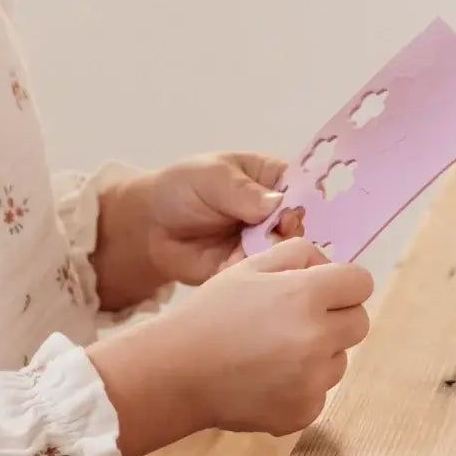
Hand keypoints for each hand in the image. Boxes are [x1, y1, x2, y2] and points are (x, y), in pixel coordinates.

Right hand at [88, 238, 373, 455]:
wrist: (177, 372)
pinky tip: (266, 380)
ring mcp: (313, 380)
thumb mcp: (249, 268)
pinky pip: (320, 394)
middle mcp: (317, 338)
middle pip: (359, 323)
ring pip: (339, 360)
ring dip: (319, 354)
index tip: (324, 290)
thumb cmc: (211, 313)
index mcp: (306, 295)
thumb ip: (296, 255)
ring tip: (272, 353)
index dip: (343, 284)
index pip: (361, 283)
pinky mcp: (304, 413)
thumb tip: (328, 266)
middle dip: (337, 318)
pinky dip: (301, 388)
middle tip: (298, 321)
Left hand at [93, 153, 302, 310]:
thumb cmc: (181, 189)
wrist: (150, 228)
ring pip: (289, 255)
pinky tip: (238, 270)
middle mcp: (277, 214)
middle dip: (290, 235)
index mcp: (274, 180)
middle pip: (303, 227)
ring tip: (247, 253)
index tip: (291, 215)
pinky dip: (256, 277)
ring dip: (273, 257)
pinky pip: (266, 278)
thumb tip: (276, 205)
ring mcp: (266, 244)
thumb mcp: (212, 178)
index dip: (305, 203)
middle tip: (270, 237)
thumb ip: (243, 191)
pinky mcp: (252, 270)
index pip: (306, 190)